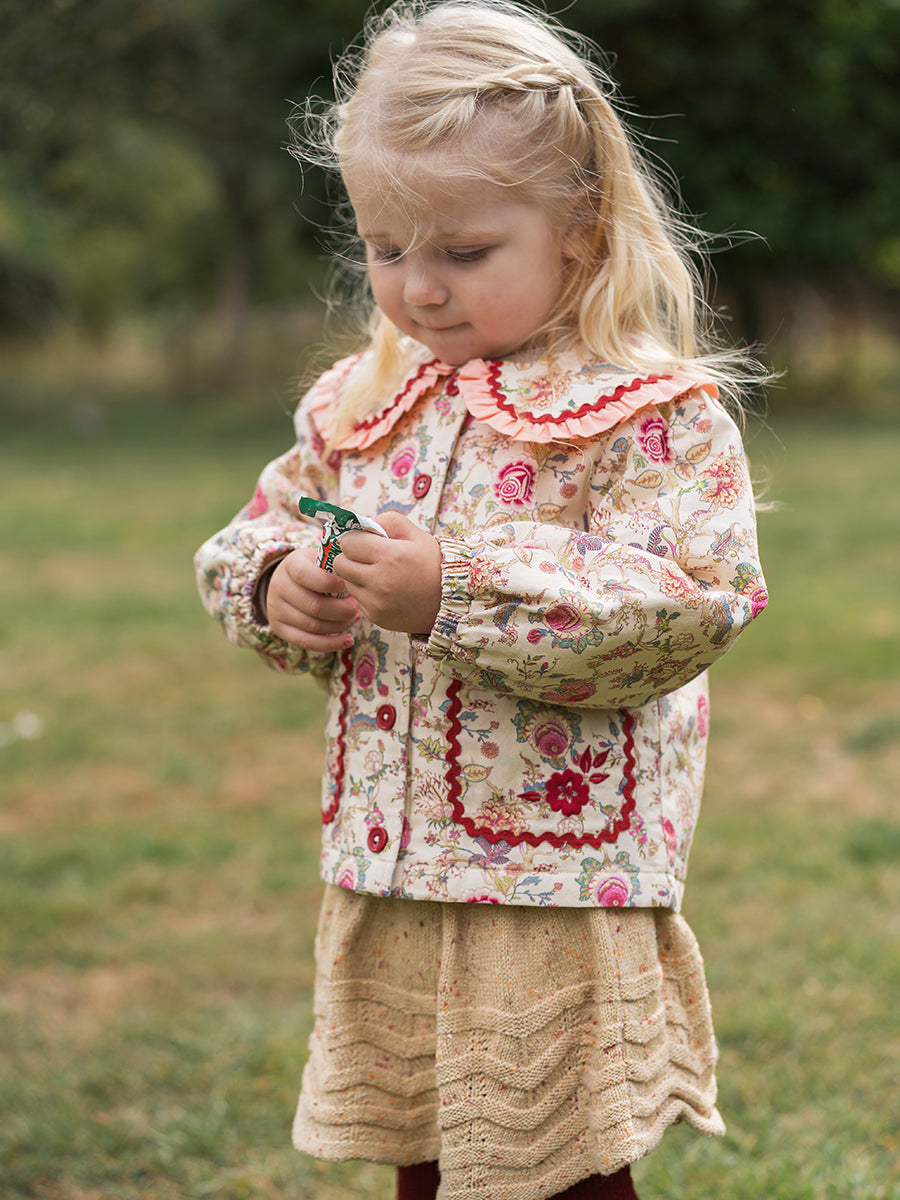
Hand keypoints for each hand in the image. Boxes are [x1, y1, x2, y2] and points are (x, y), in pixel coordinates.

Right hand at [266, 548, 360, 650]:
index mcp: (290, 564)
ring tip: (354, 617)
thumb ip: (336, 564)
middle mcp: (279, 586)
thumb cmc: (318, 569)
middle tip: (356, 607)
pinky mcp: (280, 629)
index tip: (345, 585)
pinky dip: (331, 644)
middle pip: (313, 605)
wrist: (292, 580)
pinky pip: (307, 642)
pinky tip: (348, 640)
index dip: (327, 583)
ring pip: (312, 626)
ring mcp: (276, 609)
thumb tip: (355, 575)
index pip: (304, 575)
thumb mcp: (323, 559)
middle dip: (341, 610)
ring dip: (339, 625)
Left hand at [332, 511, 441, 635]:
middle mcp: (380, 581)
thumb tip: (360, 524)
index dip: (355, 539)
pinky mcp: (376, 617)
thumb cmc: (433, 563)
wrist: (450, 600)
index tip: (365, 542)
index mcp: (390, 556)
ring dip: (356, 576)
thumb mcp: (416, 534)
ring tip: (379, 574)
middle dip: (350, 557)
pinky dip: (366, 593)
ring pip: (346, 582)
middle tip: (367, 557)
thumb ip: (386, 521)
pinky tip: (385, 590)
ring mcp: (376, 602)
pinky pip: (357, 599)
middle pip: (340, 564)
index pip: (348, 542)